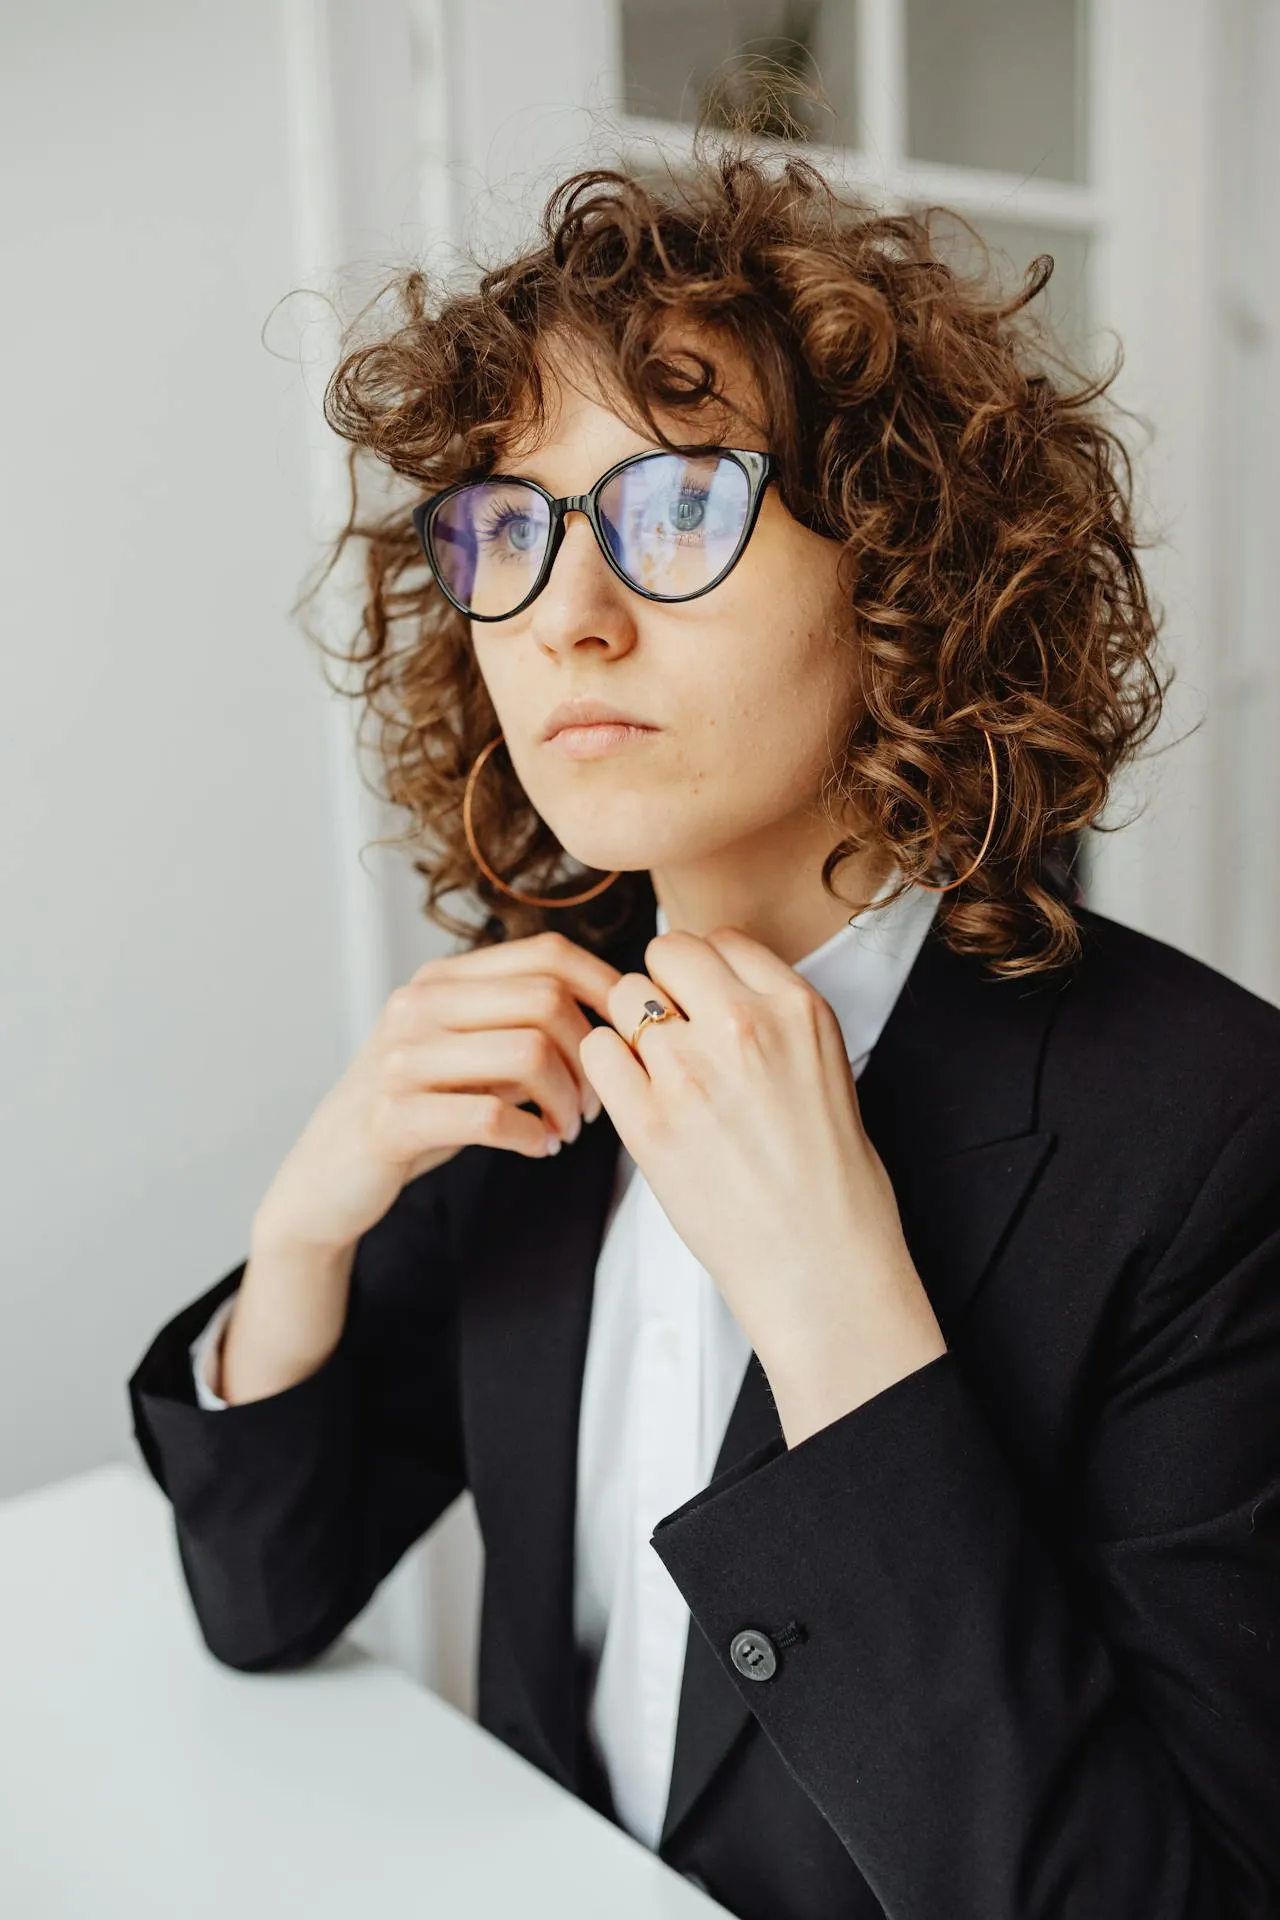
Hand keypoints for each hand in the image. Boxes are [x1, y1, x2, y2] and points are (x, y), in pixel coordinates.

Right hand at [252, 930, 620, 1256]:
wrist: (329, 1175)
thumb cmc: (417, 1111)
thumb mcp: (467, 1054)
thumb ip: (520, 1025)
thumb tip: (615, 1012)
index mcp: (442, 979)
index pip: (547, 953)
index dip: (606, 988)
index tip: (629, 1035)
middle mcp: (418, 1004)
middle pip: (546, 998)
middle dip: (590, 1056)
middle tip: (594, 1104)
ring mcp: (400, 1058)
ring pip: (528, 1052)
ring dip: (568, 1100)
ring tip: (567, 1129)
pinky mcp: (391, 1116)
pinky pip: (492, 1116)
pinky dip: (533, 1137)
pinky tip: (538, 1148)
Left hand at [578, 926, 946, 1439]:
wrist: (821, 1261)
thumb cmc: (828, 1175)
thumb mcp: (824, 1065)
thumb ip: (769, 1015)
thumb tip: (712, 985)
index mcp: (796, 1007)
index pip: (721, 940)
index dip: (706, 973)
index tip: (708, 1009)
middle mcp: (743, 1026)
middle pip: (665, 952)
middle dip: (663, 988)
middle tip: (676, 1038)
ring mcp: (691, 1071)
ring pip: (623, 997)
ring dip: (632, 1029)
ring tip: (659, 1076)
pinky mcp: (648, 1121)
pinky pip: (598, 1052)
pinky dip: (607, 1070)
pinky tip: (636, 1100)